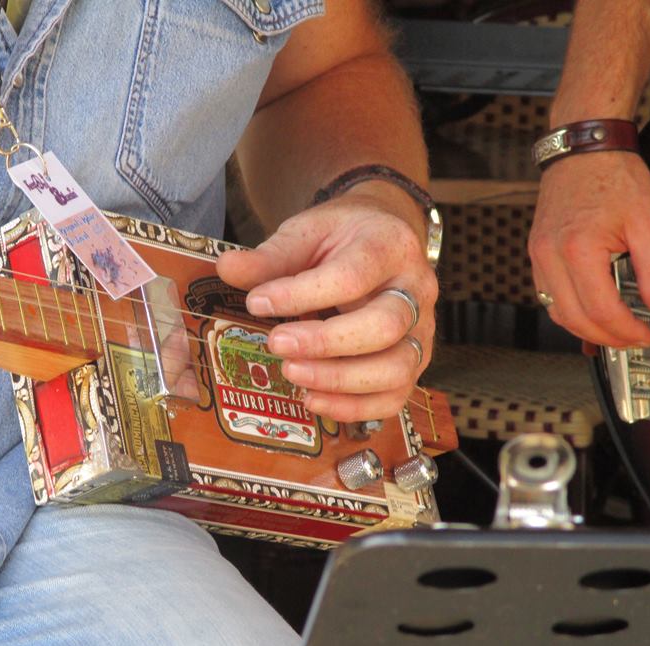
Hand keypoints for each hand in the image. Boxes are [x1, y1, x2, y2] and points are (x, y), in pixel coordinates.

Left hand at [216, 189, 436, 422]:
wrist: (382, 236)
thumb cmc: (343, 236)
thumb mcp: (306, 232)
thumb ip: (270, 256)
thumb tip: (227, 269)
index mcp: (388, 246)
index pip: (350, 277)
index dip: (301, 295)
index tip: (257, 302)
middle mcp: (416, 289)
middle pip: (383, 327)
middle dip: (324, 343)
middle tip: (276, 344)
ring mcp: (422, 329)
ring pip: (395, 368)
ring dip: (339, 381)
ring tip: (292, 373)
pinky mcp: (414, 361)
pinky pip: (395, 396)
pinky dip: (354, 407)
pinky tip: (313, 400)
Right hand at [528, 151, 649, 346]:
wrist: (583, 150)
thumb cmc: (612, 176)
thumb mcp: (646, 221)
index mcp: (577, 249)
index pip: (600, 309)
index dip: (625, 331)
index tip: (646, 335)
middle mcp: (549, 257)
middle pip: (573, 318)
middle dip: (605, 337)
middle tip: (632, 340)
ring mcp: (538, 257)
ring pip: (556, 312)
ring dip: (584, 328)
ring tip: (614, 330)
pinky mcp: (536, 254)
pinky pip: (548, 295)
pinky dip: (569, 310)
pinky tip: (591, 310)